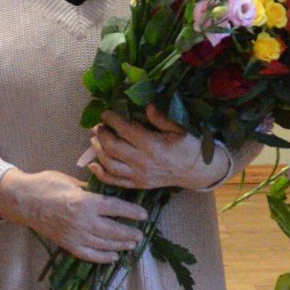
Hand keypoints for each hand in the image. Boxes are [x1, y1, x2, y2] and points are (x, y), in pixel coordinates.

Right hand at [0, 167, 149, 263]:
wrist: (22, 201)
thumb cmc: (46, 185)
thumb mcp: (71, 181)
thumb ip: (90, 189)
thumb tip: (107, 190)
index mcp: (85, 202)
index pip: (115, 208)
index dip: (132, 212)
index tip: (144, 215)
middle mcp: (82, 221)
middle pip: (113, 230)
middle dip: (129, 233)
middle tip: (140, 234)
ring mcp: (74, 235)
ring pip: (103, 244)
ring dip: (120, 245)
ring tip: (132, 245)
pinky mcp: (66, 244)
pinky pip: (88, 254)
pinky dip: (102, 257)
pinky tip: (112, 257)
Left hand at [81, 108, 223, 191]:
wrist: (196, 171)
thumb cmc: (187, 146)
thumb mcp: (178, 129)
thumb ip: (161, 118)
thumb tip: (148, 105)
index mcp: (152, 144)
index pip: (124, 129)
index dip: (111, 119)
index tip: (105, 113)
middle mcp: (142, 161)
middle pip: (112, 147)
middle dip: (101, 134)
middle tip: (97, 126)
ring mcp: (139, 175)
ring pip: (110, 165)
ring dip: (98, 151)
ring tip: (94, 140)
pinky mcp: (138, 184)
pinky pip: (115, 182)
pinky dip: (101, 174)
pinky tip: (93, 165)